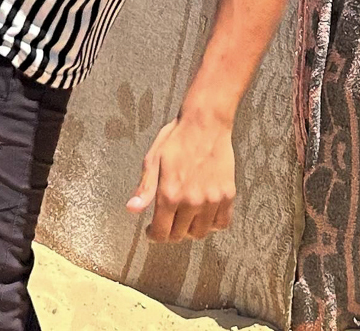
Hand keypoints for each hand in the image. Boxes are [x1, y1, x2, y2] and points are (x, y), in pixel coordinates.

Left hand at [125, 115, 236, 242]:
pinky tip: (203, 213)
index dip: (153, 236)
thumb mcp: (152, 160)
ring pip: (200, 233)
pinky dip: (212, 224)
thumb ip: (144, 188)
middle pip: (179, 236)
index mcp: (170, 194)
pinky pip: (222, 223)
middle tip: (167, 221)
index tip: (152, 230)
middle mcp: (191, 201)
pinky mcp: (228, 195)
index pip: (161, 233)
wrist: (205, 124)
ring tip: (184, 217)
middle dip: (169, 232)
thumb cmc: (176, 140)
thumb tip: (132, 210)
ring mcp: (212, 200)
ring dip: (190, 230)